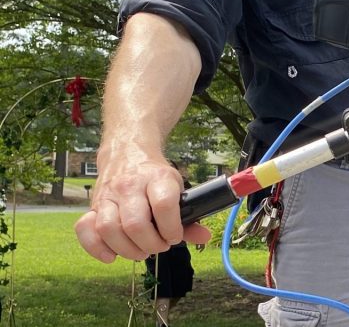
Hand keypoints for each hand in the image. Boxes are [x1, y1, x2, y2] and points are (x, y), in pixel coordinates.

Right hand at [74, 154, 210, 262]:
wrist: (128, 152)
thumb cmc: (155, 177)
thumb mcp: (176, 188)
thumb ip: (189, 216)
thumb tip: (204, 237)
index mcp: (158, 178)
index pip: (163, 205)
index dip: (171, 228)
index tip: (174, 236)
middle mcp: (130, 185)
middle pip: (135, 223)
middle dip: (151, 244)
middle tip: (159, 246)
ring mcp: (108, 195)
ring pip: (109, 228)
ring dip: (127, 249)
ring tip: (141, 251)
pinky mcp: (93, 205)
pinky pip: (85, 229)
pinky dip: (96, 248)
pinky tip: (112, 256)